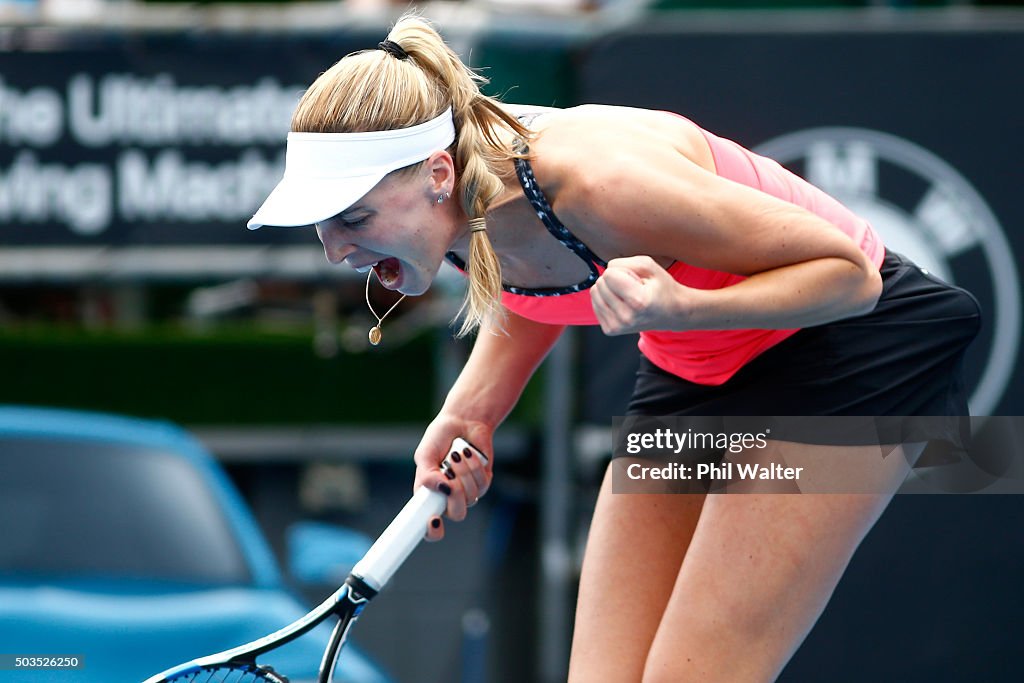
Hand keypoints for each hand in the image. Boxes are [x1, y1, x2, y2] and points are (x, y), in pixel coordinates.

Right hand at [413, 414, 493, 541]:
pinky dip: (474, 466)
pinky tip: (468, 453)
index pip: (430, 526)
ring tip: (455, 455)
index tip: (434, 522)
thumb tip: (441, 488)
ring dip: (463, 472)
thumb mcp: (424, 455)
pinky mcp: (483, 482)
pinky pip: (482, 483)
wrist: (462, 422)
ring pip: (471, 496)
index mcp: (430, 496)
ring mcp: (468, 492)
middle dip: (455, 494)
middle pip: (457, 514)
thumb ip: (427, 475)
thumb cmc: (439, 439)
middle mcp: (449, 498)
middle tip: (448, 474)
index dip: (432, 531)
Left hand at [590, 256, 695, 334]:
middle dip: (615, 280)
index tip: (636, 279)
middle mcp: (626, 317)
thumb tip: (605, 271)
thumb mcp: (649, 266)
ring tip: (628, 295)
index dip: (622, 271)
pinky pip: (595, 304)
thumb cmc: (662, 288)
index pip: (609, 274)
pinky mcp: (610, 330)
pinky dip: (606, 300)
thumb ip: (624, 262)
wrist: (671, 313)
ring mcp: (617, 326)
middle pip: (600, 283)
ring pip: (594, 293)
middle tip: (633, 287)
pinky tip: (622, 303)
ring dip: (609, 289)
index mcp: (638, 301)